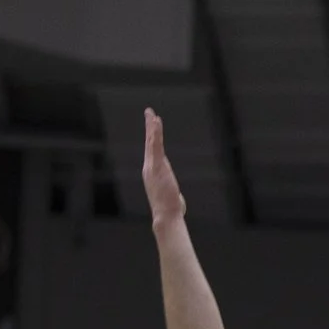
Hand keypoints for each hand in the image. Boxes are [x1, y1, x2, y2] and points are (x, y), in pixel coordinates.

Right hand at [142, 108, 185, 224]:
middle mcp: (149, 167)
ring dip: (152, 126)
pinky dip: (156, 132)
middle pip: (150, 143)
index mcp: (152, 173)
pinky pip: (156, 145)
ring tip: (152, 114)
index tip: (153, 127)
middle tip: (149, 113)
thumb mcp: (171, 199)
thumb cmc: (169, 211)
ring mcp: (151, 166)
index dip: (152, 138)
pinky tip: (156, 122)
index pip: (152, 151)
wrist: (165, 215)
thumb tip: (179, 203)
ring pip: (151, 141)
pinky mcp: (157, 165)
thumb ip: (173, 196)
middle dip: (149, 127)